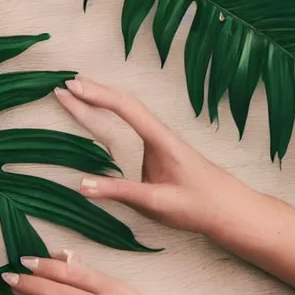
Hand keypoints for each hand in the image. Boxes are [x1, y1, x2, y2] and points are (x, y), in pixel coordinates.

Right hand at [54, 77, 246, 234]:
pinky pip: (132, 121)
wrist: (229, 209)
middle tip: (65, 85)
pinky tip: (102, 112)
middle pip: (124, 102)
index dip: (96, 96)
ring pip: (128, 109)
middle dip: (94, 91)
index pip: (125, 108)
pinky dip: (112, 111)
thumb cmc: (198, 205)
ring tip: (76, 91)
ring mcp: (159, 139)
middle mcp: (159, 133)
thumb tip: (81, 185)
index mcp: (160, 139)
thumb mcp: (157, 203)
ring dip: (102, 98)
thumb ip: (120, 192)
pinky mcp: (159, 148)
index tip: (72, 88)